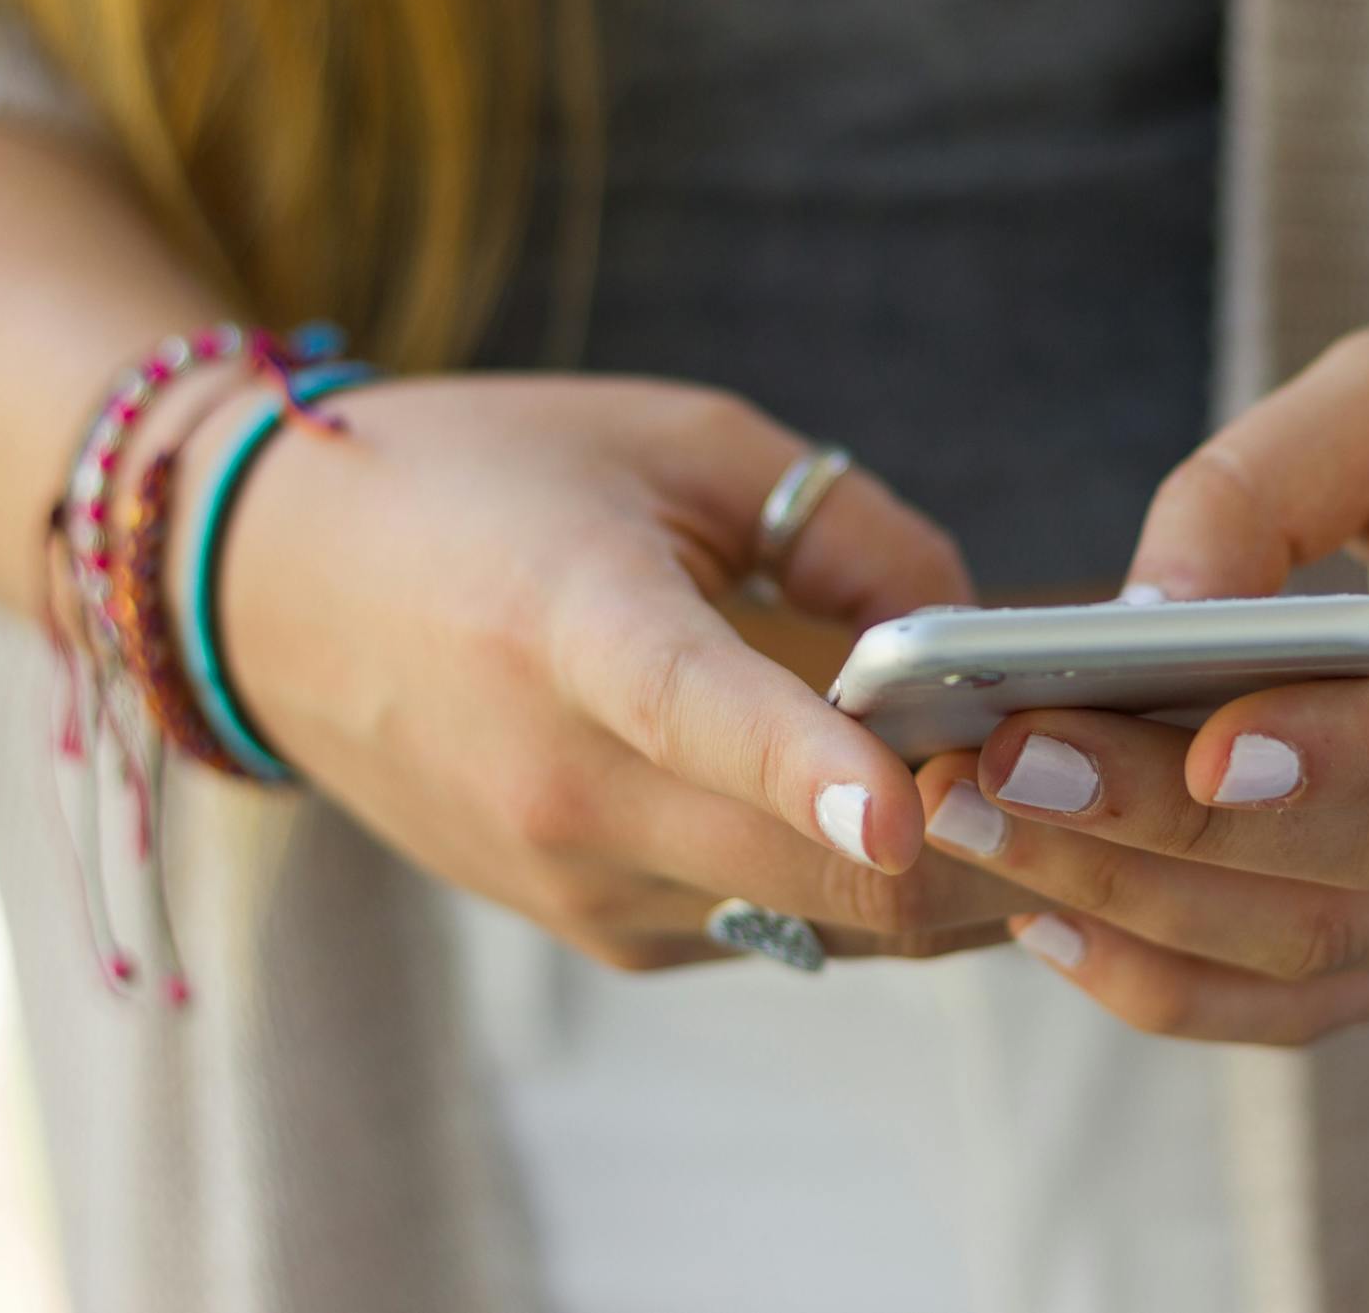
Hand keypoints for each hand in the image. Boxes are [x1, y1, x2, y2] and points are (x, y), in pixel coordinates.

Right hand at [184, 375, 1036, 966]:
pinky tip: (886, 805)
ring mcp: (571, 879)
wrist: (279, 591)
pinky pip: (770, 926)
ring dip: (935, 872)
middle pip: (816, 869)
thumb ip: (846, 527)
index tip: (908, 806)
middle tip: (1089, 761)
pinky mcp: (587, 928)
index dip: (815, 766)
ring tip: (1013, 776)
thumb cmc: (488, 480)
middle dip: (979, 839)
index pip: (704, 713)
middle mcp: (563, 784)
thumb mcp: (677, 440)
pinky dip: (849, 881)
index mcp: (574, 630)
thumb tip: (966, 639)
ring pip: (821, 921)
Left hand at [918, 304, 1368, 1040]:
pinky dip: (1188, 978)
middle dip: (1184, 824)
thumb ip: (1261, 488)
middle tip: (999, 769)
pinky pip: (1329, 987)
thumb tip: (1127, 624)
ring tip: (982, 834)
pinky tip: (1053, 921)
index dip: (1366, 741)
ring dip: (1152, 909)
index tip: (1212, 745)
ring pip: (1353, 942)